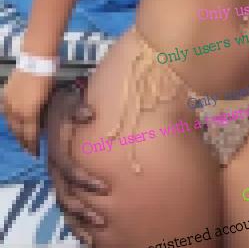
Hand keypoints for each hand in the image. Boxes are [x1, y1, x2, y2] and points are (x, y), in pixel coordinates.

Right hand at [1, 69, 53, 154]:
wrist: (37, 59)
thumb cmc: (49, 78)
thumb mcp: (50, 99)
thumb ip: (44, 114)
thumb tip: (44, 125)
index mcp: (29, 114)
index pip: (30, 136)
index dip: (32, 146)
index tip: (36, 153)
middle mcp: (16, 111)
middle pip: (18, 131)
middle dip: (24, 141)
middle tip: (29, 148)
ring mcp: (8, 103)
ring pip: (10, 122)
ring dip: (16, 131)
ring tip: (21, 137)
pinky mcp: (5, 95)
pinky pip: (6, 111)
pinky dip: (10, 117)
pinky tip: (13, 120)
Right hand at [47, 82, 108, 242]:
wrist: (55, 108)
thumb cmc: (69, 106)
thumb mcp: (71, 103)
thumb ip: (79, 109)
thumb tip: (89, 113)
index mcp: (57, 151)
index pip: (68, 171)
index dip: (84, 181)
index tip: (105, 188)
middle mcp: (54, 168)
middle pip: (64, 195)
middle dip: (82, 210)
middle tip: (103, 219)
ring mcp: (56, 177)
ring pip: (63, 205)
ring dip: (78, 221)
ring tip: (96, 234)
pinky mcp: (61, 181)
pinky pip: (65, 204)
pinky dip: (75, 221)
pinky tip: (89, 234)